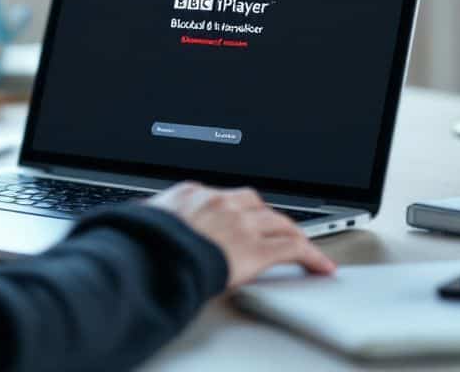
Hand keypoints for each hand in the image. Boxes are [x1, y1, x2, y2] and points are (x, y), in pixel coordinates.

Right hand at [146, 182, 336, 287]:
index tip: (239, 217)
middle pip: (254, 203)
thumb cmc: (140, 245)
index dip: (236, 210)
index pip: (222, 197)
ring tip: (303, 245)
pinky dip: (311, 255)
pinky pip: (293, 248)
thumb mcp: (141, 221)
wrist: (149, 258)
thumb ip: (149, 217)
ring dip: (293, 233)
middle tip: (275, 228)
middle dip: (266, 216)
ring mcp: (240, 223)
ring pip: (279, 221)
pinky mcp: (256, 248)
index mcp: (191, 194)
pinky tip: (319, 265)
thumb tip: (139, 217)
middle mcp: (220, 203)